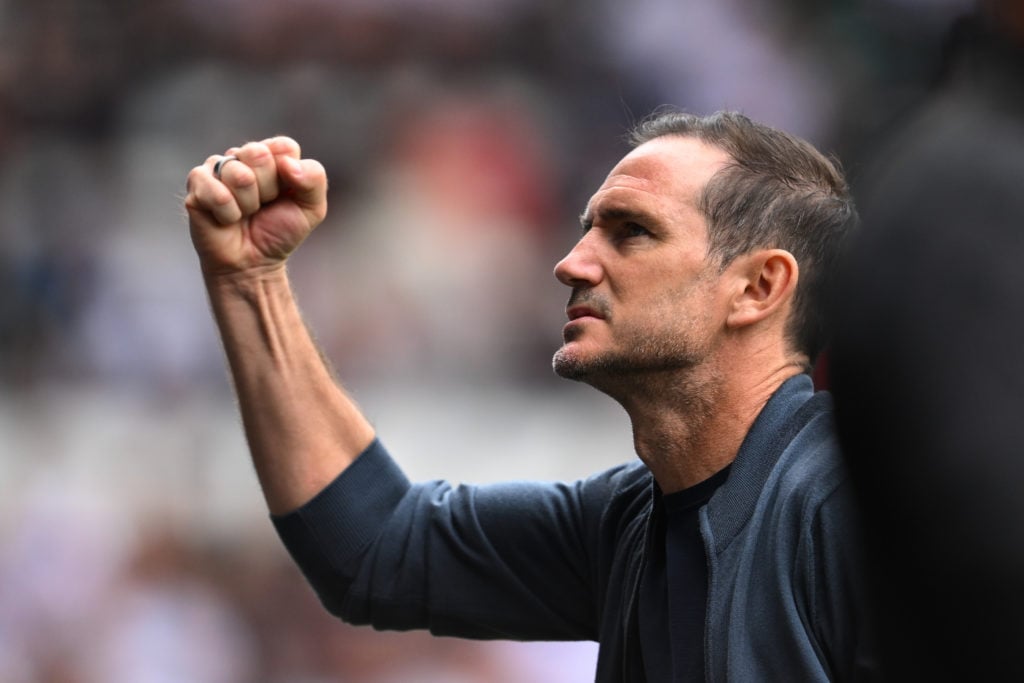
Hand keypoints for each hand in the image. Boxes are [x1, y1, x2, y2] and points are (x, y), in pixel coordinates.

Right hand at [185, 136, 327, 276]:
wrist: (252, 264)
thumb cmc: (279, 233)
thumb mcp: (312, 208)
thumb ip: (314, 178)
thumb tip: (287, 164)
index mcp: (271, 156)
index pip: (283, 146)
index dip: (289, 175)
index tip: (285, 195)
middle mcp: (242, 156)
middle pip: (258, 153)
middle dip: (267, 189)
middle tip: (263, 206)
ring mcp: (217, 168)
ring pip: (238, 174)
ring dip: (248, 204)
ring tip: (245, 213)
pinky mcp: (197, 183)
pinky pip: (217, 193)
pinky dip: (228, 214)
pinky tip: (227, 219)